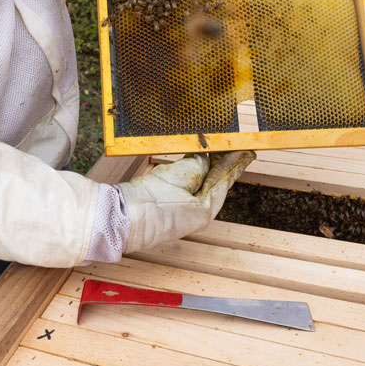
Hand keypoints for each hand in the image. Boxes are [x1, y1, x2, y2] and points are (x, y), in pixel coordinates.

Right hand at [117, 150, 255, 253]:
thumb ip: (196, 165)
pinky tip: (189, 163)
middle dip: (220, 164)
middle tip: (229, 147)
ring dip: (205, 167)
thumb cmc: (150, 202)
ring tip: (211, 151)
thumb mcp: (178, 176)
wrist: (121, 218)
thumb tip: (203, 159)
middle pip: (213, 183)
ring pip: (198, 185)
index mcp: (206, 209)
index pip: (224, 180)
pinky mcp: (167, 208)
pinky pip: (185, 188)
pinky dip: (190, 173)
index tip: (243, 151)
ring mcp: (181, 213)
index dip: (233, 163)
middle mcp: (197, 214)